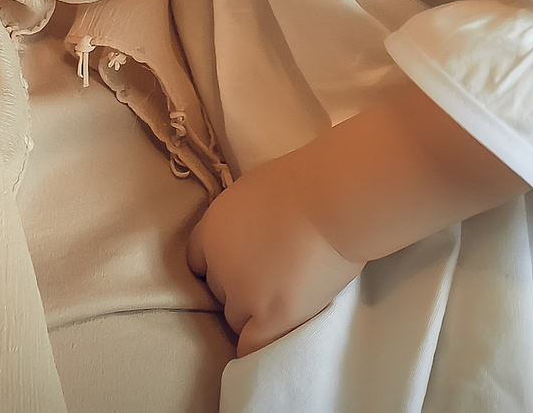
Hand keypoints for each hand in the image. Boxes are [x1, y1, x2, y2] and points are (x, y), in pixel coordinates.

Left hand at [187, 160, 361, 354]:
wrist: (334, 200)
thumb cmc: (307, 183)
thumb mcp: (255, 190)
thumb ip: (241, 221)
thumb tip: (251, 236)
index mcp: (212, 229)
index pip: (198, 262)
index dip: (220, 266)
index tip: (241, 268)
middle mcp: (219, 265)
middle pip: (219, 292)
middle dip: (241, 288)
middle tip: (275, 277)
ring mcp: (243, 294)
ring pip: (236, 319)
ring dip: (256, 314)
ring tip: (288, 299)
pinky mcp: (269, 317)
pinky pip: (250, 347)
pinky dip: (257, 349)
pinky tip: (270, 344)